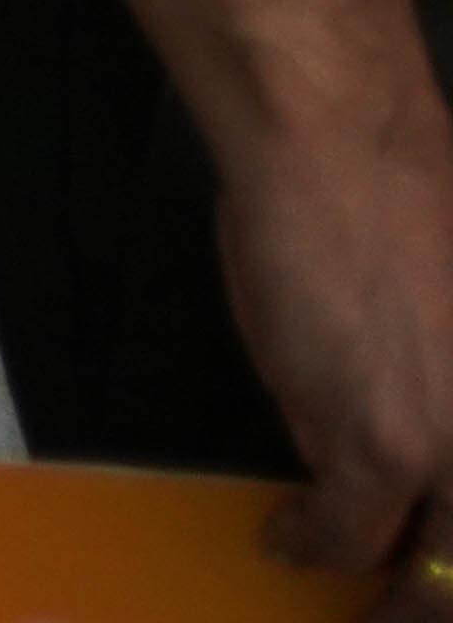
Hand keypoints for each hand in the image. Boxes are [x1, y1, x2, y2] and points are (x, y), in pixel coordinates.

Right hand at [220, 97, 452, 576]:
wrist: (342, 149)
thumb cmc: (398, 200)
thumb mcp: (444, 317)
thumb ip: (435, 397)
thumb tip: (401, 451)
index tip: (433, 566)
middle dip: (433, 596)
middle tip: (398, 607)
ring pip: (436, 570)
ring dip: (390, 590)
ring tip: (341, 573)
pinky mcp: (383, 447)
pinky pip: (343, 534)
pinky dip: (309, 543)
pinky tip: (289, 537)